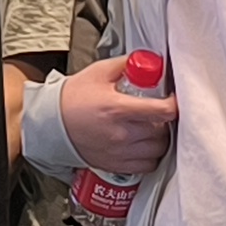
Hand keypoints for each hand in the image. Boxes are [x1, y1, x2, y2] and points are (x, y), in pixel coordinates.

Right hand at [52, 55, 178, 175]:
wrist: (51, 124)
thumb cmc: (72, 99)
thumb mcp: (99, 73)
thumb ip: (126, 64)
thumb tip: (147, 60)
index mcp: (118, 109)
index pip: (162, 111)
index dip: (174, 104)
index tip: (173, 100)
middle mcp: (121, 134)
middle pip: (163, 131)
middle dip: (164, 121)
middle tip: (156, 112)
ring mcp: (119, 152)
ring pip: (158, 150)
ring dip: (159, 139)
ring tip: (151, 129)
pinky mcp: (116, 165)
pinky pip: (147, 165)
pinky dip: (150, 156)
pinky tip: (143, 145)